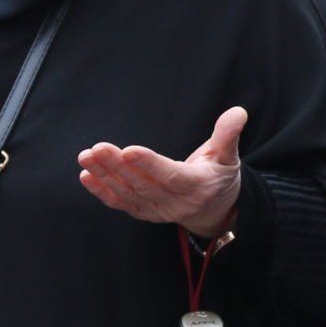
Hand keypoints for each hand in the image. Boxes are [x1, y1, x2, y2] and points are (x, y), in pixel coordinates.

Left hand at [78, 106, 244, 239]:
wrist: (217, 210)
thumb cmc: (220, 176)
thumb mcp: (229, 156)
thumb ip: (229, 135)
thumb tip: (238, 112)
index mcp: (198, 186)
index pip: (171, 176)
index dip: (149, 164)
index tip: (128, 150)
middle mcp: (177, 204)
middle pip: (144, 185)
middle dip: (118, 166)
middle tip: (97, 148)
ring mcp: (159, 212)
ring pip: (129, 195)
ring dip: (105, 176)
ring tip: (87, 157)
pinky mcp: (146, 214)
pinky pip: (122, 205)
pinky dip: (103, 192)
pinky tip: (87, 176)